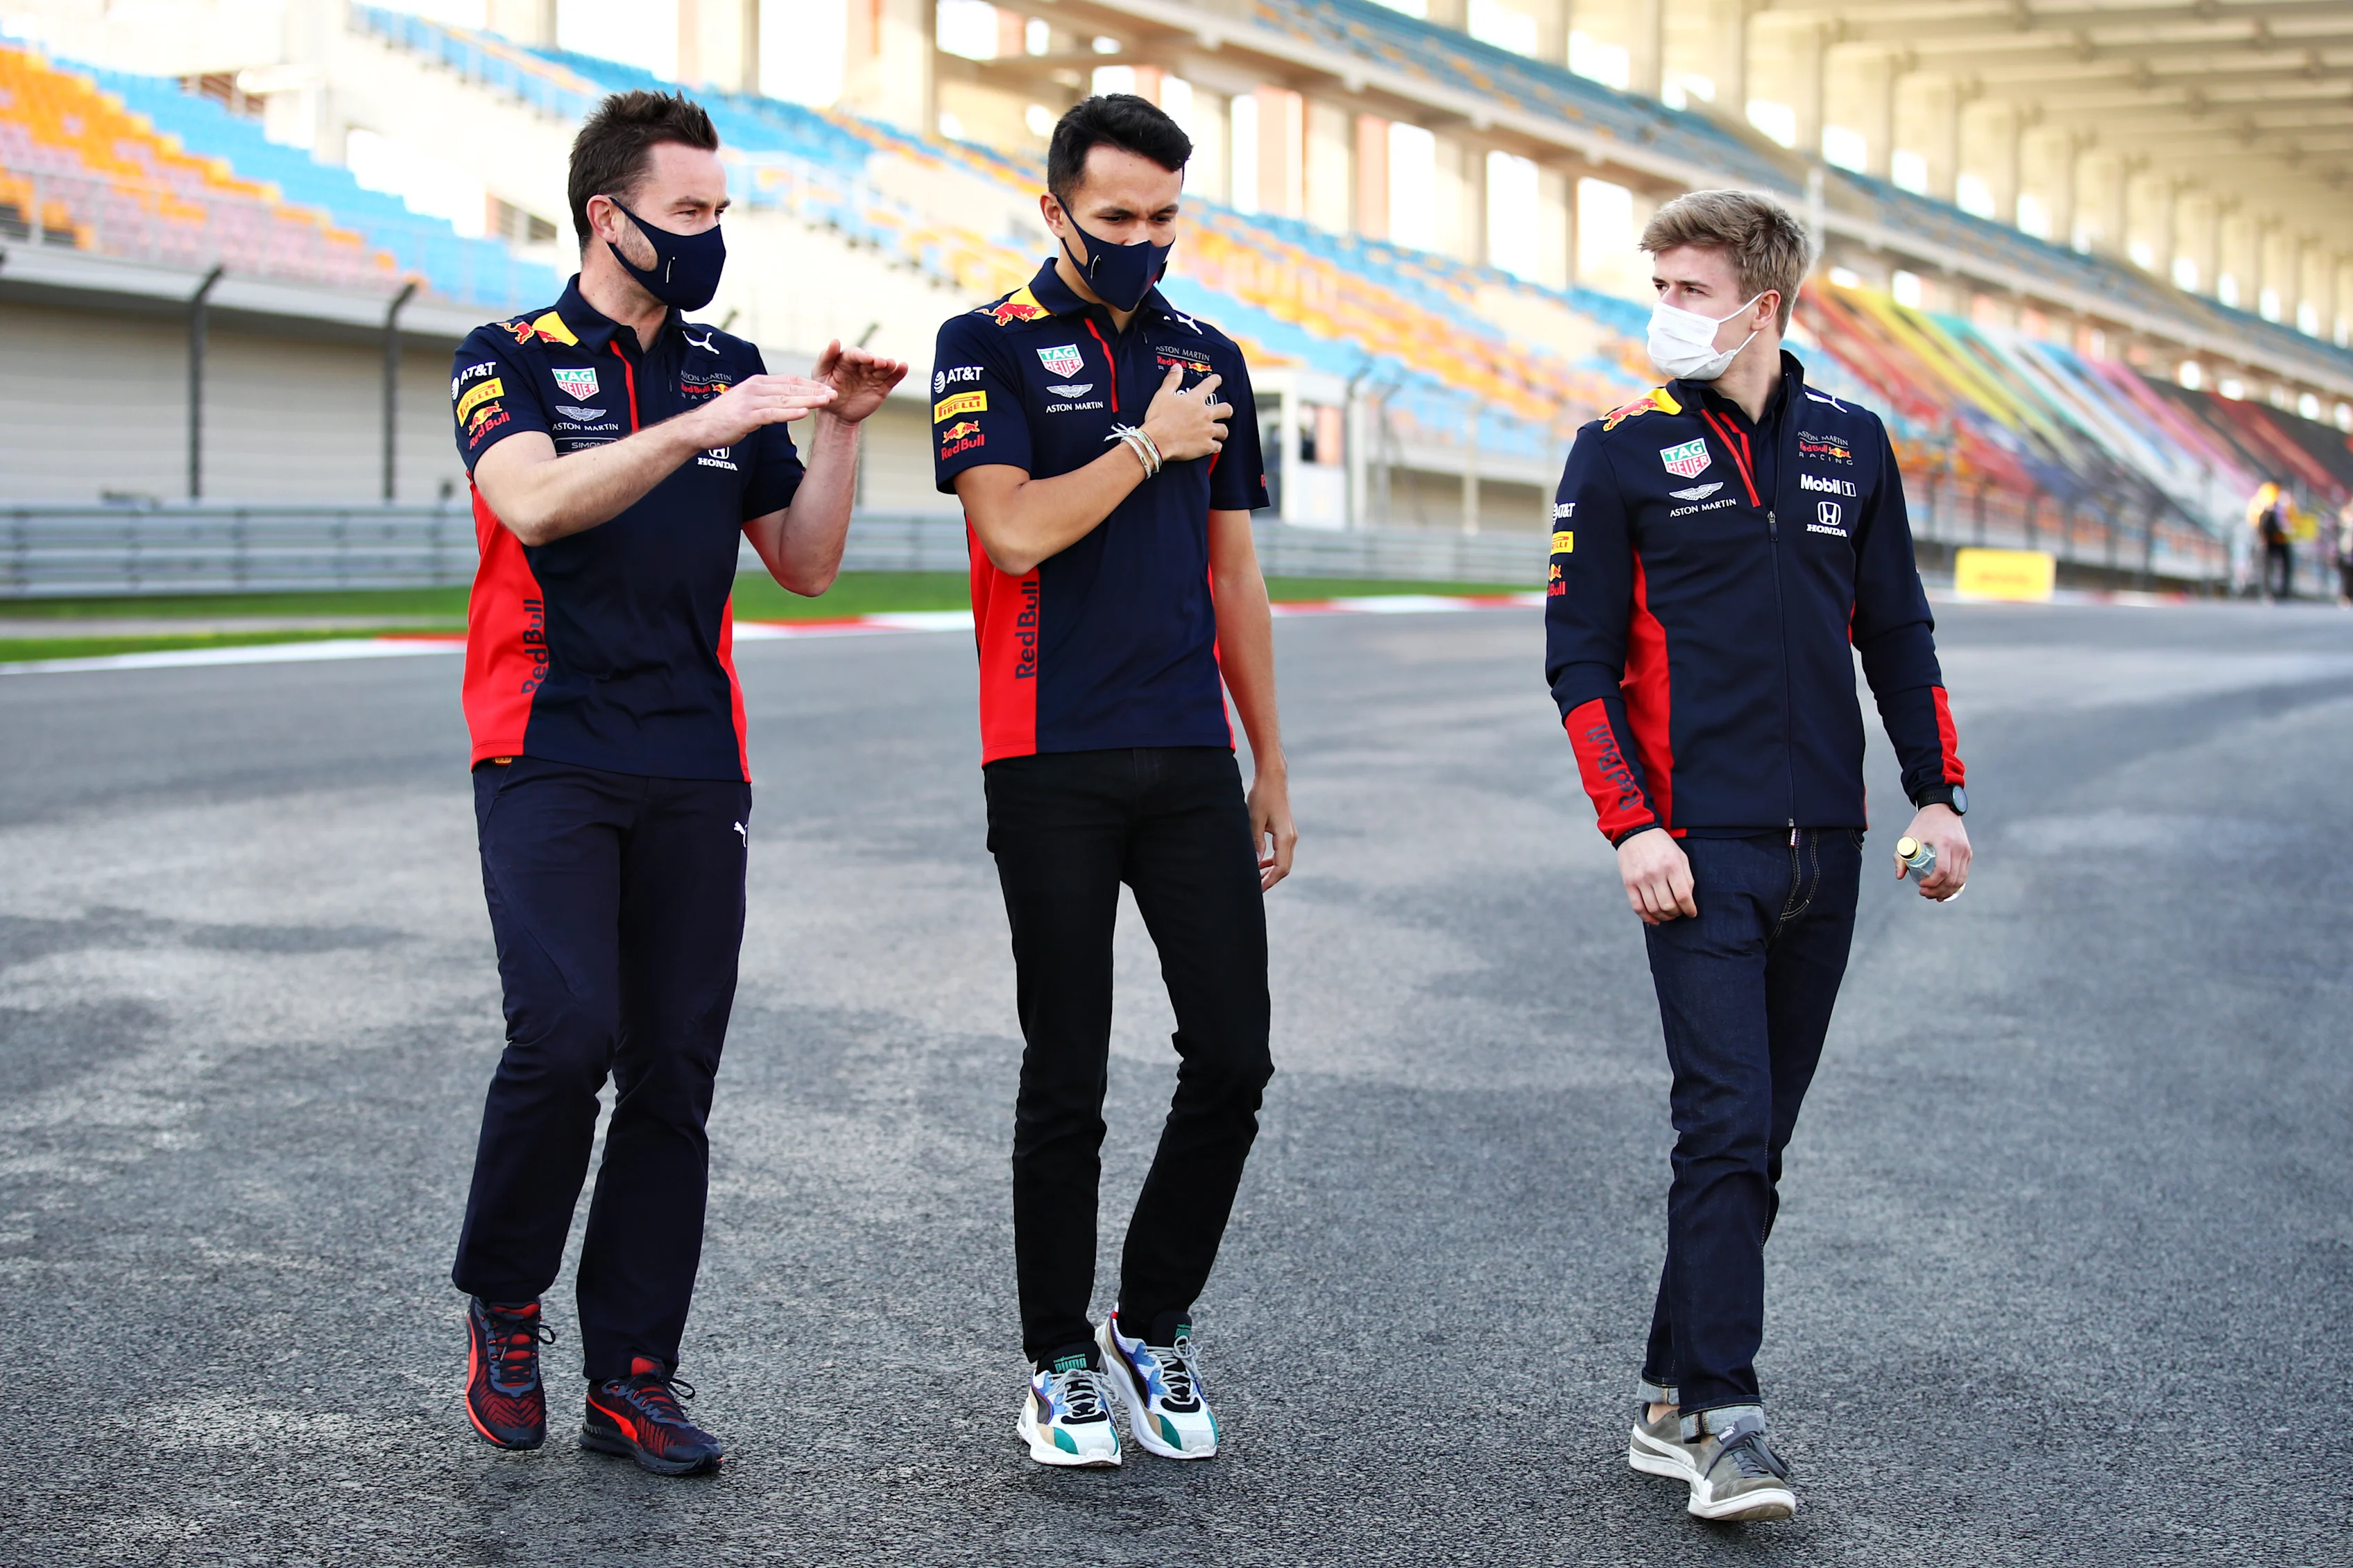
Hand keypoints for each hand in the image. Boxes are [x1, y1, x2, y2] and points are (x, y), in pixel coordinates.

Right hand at [686, 373, 835, 448]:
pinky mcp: (746, 416)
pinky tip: (804, 413)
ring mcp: (750, 401)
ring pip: (785, 399)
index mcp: (757, 383)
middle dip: (814, 391)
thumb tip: (786, 405)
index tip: (828, 389)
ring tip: (827, 401)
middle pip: (791, 387)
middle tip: (835, 394)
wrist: (699, 428)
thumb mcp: (749, 404)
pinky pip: (772, 413)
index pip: (789, 380)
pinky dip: (789, 412)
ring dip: (808, 400)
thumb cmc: (725, 419)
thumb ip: (766, 401)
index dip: (810, 384)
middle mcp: (755, 388)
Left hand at [811, 339, 907, 424]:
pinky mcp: (881, 387)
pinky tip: (904, 366)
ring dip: (889, 365)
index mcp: (846, 360)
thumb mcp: (820, 374)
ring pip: (883, 368)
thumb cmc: (825, 392)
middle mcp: (861, 366)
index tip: (867, 358)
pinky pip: (891, 379)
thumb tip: (835, 340)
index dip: (861, 355)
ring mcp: (872, 376)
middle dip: (877, 360)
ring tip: (892, 364)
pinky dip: (899, 373)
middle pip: (871, 360)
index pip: (855, 354)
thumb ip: (826, 358)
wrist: (836, 415)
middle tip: (881, 362)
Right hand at [1140, 366, 1229, 462]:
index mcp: (1194, 400)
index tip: (1218, 380)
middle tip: (1225, 412)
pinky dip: (1216, 446)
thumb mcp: (1162, 395)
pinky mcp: (1206, 446)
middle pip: (1226, 409)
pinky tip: (1213, 446)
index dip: (1216, 381)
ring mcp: (1207, 431)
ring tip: (1219, 432)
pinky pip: (1218, 447)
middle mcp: (1205, 414)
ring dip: (1222, 431)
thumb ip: (1172, 380)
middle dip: (1227, 410)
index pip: (1210, 385)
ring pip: (1224, 430)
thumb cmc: (1158, 418)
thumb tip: (1177, 367)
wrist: (1156, 441)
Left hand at [1247, 765, 1296, 891]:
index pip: (1281, 868)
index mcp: (1285, 838)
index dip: (1269, 881)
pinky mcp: (1286, 831)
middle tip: (1254, 888)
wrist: (1273, 778)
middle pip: (1284, 868)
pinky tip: (1261, 864)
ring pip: (1284, 861)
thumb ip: (1255, 843)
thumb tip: (1255, 864)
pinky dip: (1273, 861)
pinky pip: (1282, 852)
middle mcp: (1292, 838)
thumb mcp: (1254, 820)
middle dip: (1270, 879)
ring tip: (1256, 878)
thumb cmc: (1262, 796)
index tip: (1256, 889)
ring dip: (1271, 871)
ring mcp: (1291, 835)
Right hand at [1617, 828, 1695, 924]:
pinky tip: (1654, 919)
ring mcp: (1640, 879)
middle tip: (1679, 912)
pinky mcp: (1629, 883)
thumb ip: (1687, 877)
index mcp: (1672, 865)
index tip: (1692, 913)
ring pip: (1653, 909)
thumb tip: (1688, 899)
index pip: (1683, 896)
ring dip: (1664, 917)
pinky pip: (1637, 907)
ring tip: (1668, 914)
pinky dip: (1647, 918)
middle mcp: (1656, 873)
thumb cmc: (1661, 844)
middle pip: (1668, 906)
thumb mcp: (1680, 856)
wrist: (1636, 832)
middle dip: (1677, 913)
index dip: (1690, 909)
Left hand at [1897, 803, 1970, 900]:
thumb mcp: (1908, 837)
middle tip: (1924, 893)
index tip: (1920, 885)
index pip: (1942, 870)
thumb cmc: (1922, 824)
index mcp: (1944, 843)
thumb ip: (1901, 856)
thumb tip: (1899, 876)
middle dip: (1938, 890)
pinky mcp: (1968, 853)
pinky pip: (1964, 874)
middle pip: (1952, 878)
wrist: (1941, 809)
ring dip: (1947, 891)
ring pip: (1960, 880)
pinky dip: (1955, 885)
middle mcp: (1958, 848)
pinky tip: (1944, 891)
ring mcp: (1965, 851)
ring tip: (1933, 895)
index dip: (1932, 882)